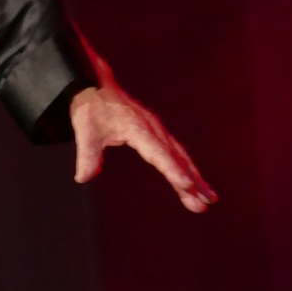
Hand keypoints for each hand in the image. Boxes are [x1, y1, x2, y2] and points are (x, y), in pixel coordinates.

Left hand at [69, 40, 216, 212]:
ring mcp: (158, 130)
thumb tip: (83, 177)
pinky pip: (176, 153)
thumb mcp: (84, 130)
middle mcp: (153, 128)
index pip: (157, 151)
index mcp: (137, 126)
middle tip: (204, 204)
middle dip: (191, 180)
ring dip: (195, 177)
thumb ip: (87, 154)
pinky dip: (188, 169)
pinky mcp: (158, 133)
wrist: (96, 87)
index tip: (186, 184)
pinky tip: (196, 185)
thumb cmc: (91, 109)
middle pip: (175, 157)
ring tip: (208, 200)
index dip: (171, 169)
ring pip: (180, 156)